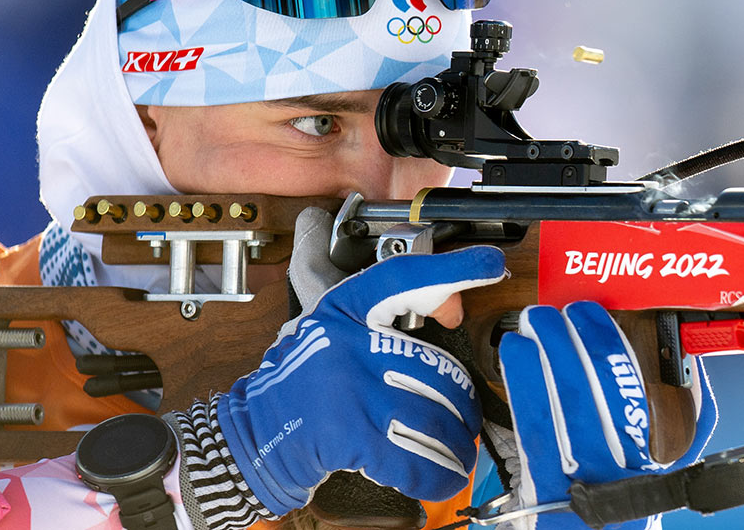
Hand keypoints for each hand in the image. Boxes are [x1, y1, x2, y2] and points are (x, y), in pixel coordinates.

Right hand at [216, 217, 506, 515]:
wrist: (252, 435)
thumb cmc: (303, 385)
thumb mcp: (335, 334)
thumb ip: (386, 318)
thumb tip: (452, 305)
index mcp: (344, 311)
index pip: (405, 277)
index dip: (452, 269)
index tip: (490, 264)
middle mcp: (347, 343)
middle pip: (437, 368)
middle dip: (461, 404)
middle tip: (465, 418)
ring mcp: (350, 389)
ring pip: (436, 416)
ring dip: (456, 445)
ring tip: (459, 453)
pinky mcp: (350, 435)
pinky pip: (416, 459)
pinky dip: (438, 475)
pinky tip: (443, 478)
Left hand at [497, 302, 716, 529]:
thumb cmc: (633, 488)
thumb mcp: (674, 457)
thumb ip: (689, 411)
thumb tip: (689, 361)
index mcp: (648, 457)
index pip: (628, 389)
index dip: (605, 344)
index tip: (589, 314)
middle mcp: (611, 469)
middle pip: (588, 393)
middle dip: (566, 343)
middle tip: (552, 312)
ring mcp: (574, 477)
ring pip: (555, 405)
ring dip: (540, 356)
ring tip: (531, 325)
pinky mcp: (541, 481)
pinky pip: (530, 424)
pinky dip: (521, 383)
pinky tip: (515, 356)